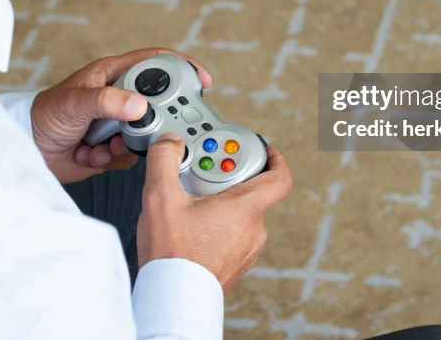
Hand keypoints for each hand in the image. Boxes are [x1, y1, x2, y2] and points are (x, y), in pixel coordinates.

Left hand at [28, 47, 212, 183]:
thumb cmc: (45, 115)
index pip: (155, 63)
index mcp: (112, 75)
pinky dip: (112, 159)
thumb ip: (109, 101)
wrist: (28, 151)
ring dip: (126, 145)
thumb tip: (140, 106)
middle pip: (157, 104)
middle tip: (143, 131)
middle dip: (152, 121)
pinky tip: (91, 155)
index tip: (201, 79)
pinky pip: (130, 156)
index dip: (180, 66)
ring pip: (146, 134)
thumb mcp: (76, 102)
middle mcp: (118, 98)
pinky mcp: (112, 148)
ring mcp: (117, 124)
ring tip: (101, 145)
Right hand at [137, 134, 292, 291]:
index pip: (279, 177)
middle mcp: (254, 230)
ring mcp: (247, 250)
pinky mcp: (236, 265)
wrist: (172, 298)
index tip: (264, 149)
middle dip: (227, 179)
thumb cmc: (172, 254)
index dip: (275, 158)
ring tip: (192, 203)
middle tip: (202, 175)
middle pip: (251, 192)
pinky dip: (219, 226)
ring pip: (241, 215)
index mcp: (245, 209)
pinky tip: (194, 228)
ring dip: (221, 204)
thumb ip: (165, 159)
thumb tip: (170, 141)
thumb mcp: (161, 196)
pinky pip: (234, 236)